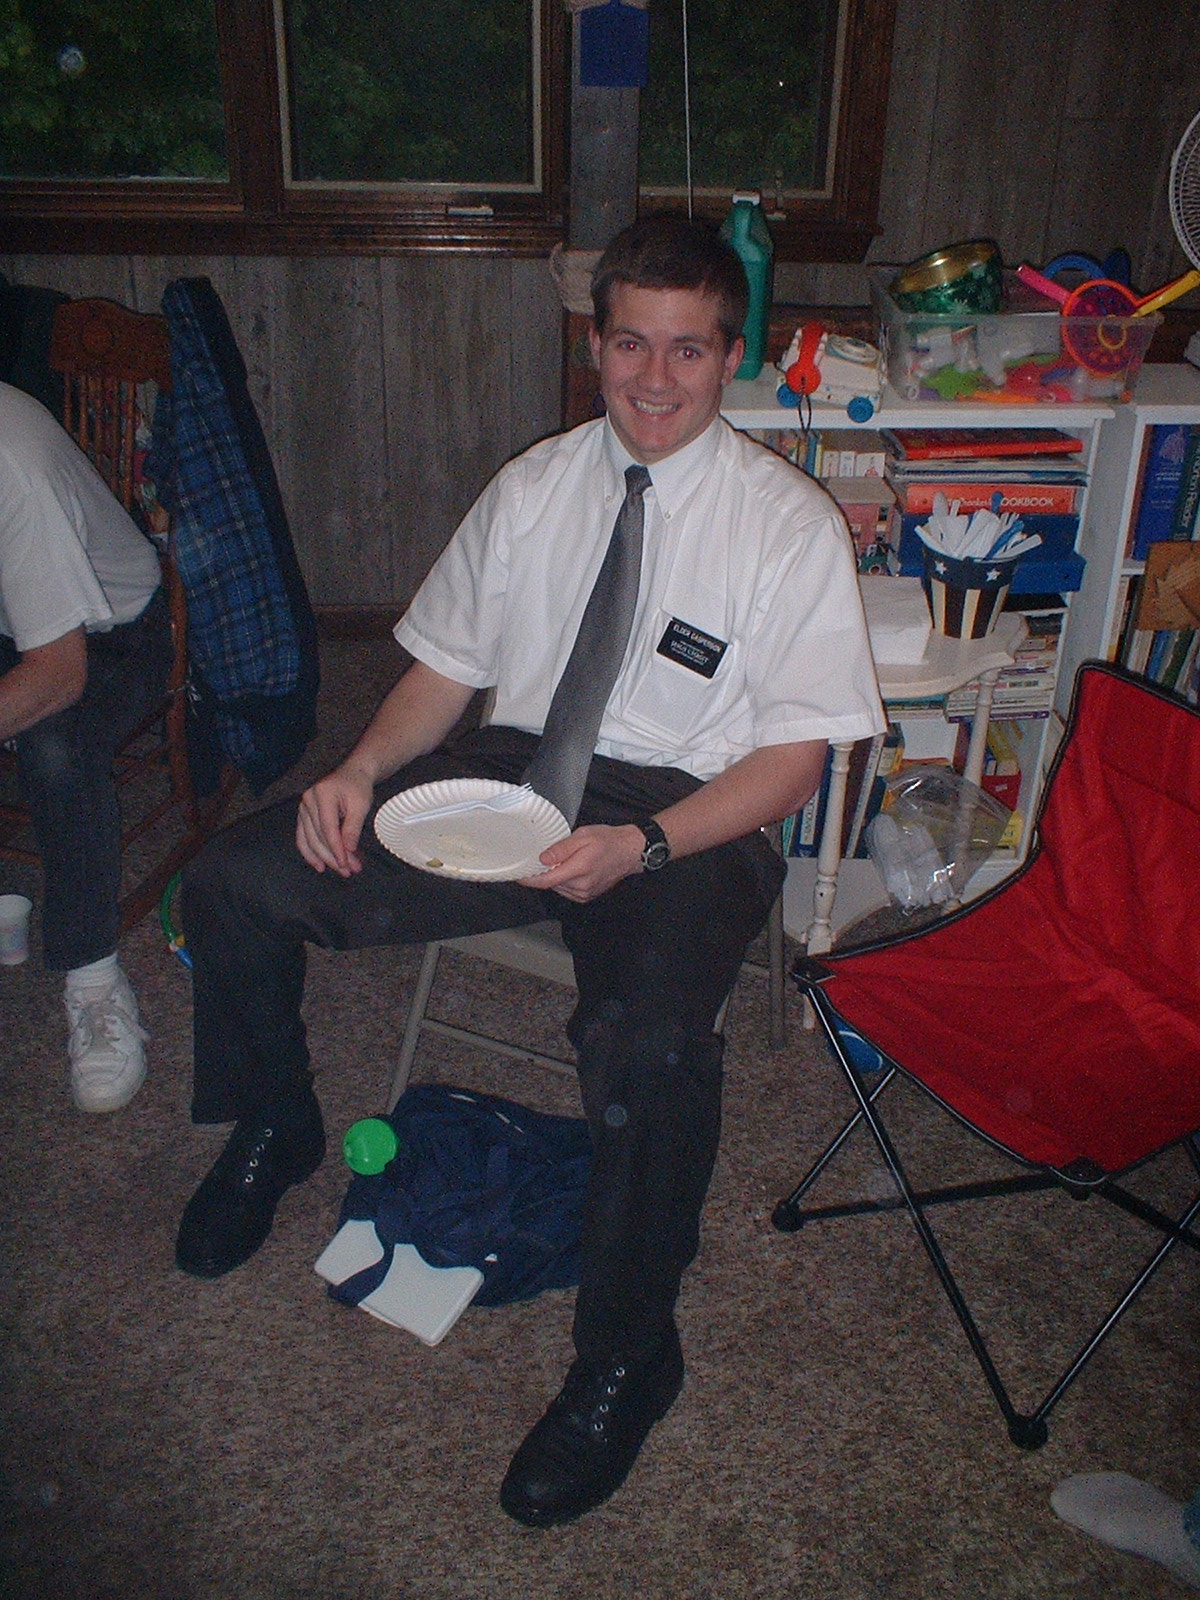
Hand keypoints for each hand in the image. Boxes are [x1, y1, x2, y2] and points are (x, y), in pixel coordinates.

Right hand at [296, 763, 375, 875]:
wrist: (354, 772)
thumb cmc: (358, 785)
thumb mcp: (361, 804)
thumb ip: (353, 827)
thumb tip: (348, 850)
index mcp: (322, 794)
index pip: (328, 828)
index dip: (336, 849)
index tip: (346, 864)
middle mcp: (308, 800)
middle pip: (317, 836)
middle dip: (333, 856)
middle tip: (348, 871)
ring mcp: (303, 806)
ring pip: (308, 838)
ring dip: (323, 857)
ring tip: (338, 870)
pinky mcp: (303, 813)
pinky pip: (302, 835)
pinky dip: (309, 851)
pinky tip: (319, 864)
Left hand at [518, 823, 644, 902]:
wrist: (630, 852)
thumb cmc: (608, 840)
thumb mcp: (583, 836)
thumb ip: (561, 848)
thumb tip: (542, 859)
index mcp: (579, 870)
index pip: (546, 881)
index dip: (529, 879)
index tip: (517, 875)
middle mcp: (581, 886)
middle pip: (550, 884)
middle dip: (542, 873)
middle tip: (540, 858)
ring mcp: (584, 894)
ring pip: (558, 887)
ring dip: (553, 876)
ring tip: (561, 860)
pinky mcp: (587, 896)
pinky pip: (566, 890)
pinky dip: (562, 881)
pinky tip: (569, 868)